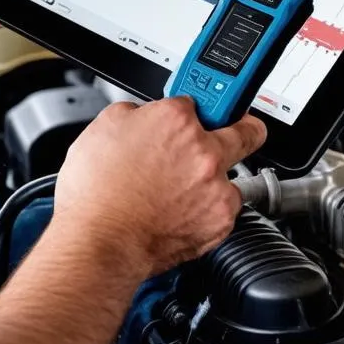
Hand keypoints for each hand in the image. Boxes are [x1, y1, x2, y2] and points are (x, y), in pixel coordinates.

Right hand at [54, 98, 266, 276]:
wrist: (98, 242)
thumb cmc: (95, 192)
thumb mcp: (103, 128)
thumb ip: (137, 114)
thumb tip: (145, 117)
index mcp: (176, 120)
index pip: (200, 100)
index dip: (194, 108)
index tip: (201, 110)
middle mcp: (204, 151)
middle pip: (248, 130)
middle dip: (242, 127)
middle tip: (232, 130)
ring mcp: (216, 188)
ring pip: (232, 176)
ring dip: (212, 179)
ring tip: (179, 191)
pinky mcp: (220, 221)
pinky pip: (224, 209)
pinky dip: (206, 210)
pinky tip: (178, 212)